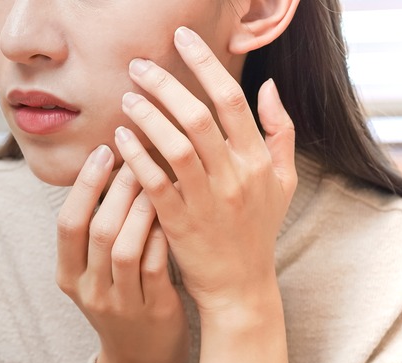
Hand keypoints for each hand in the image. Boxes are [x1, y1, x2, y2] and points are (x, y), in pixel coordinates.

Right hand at [56, 147, 188, 362]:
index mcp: (68, 275)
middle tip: (137, 154)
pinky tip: (173, 211)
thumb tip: (109, 165)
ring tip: (155, 177)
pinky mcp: (153, 311)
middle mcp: (89, 290)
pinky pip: (155, 267)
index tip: (103, 151)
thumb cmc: (120, 298)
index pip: (67, 223)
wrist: (140, 359)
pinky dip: (161, 236)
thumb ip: (95, 229)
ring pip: (125, 248)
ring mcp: (121, 303)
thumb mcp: (94, 270)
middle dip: (117, 188)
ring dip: (140, 209)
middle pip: (97, 230)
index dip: (84, 185)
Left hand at [114, 27, 296, 362]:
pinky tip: (119, 138)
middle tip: (139, 65)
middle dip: (167, 84)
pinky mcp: (180, 223)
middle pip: (199, 117)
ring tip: (126, 97)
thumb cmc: (257, 229)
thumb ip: (280, 131)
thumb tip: (270, 87)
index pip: (232, 100)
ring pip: (175, 147)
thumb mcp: (283, 181)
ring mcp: (207, 200)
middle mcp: (235, 176)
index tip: (181, 39)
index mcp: (258, 160)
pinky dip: (136, 158)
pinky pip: (155, 183)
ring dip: (148, 117)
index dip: (205, 65)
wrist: (240, 285)